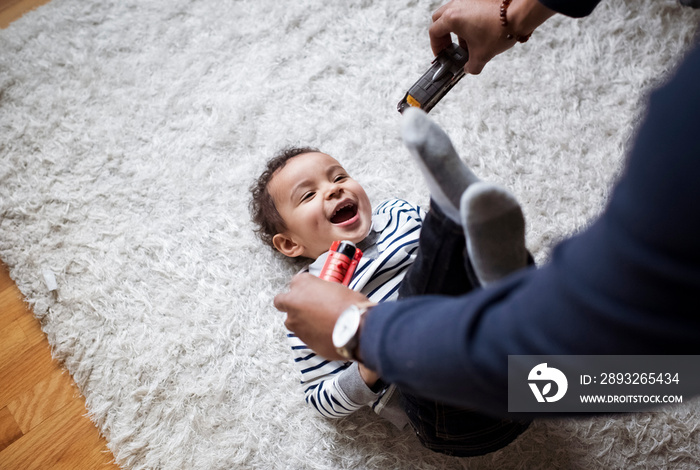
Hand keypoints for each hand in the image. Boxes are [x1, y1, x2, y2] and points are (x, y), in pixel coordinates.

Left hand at [274, 273, 369, 360]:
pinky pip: (302, 334)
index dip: (304, 289)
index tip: (311, 292)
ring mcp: (295, 322)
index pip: (295, 283)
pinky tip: (324, 332)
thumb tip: (323, 295)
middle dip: (291, 304)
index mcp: (302, 283)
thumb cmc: (350, 306)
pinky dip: (310, 334)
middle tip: (307, 307)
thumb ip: (322, 290)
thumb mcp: (337, 288)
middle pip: (282, 301)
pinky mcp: (301, 339)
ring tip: (320, 322)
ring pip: (291, 321)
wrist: (355, 329)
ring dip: (301, 321)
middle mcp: (293, 302)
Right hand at [430, 0, 554, 73]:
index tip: (442, 54)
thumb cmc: (500, 30)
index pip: (434, 32)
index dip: (436, 46)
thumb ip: (471, 66)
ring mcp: (468, 0)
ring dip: (455, 29)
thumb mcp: (482, 55)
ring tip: (467, 42)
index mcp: (452, 18)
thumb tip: (469, 69)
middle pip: (439, 19)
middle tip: (450, 46)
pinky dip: (467, 21)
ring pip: (453, 13)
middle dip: (443, 35)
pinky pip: (466, 9)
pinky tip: (478, 33)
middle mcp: (457, 5)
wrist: (520, 15)